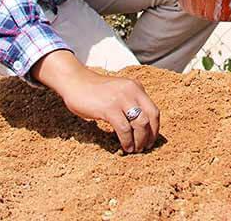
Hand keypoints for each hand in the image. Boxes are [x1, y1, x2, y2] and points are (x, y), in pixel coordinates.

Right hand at [32, 51, 159, 153]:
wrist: (75, 82)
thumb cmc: (95, 91)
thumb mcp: (119, 91)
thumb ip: (130, 102)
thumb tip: (140, 125)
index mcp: (136, 87)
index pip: (154, 110)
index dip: (155, 128)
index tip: (151, 140)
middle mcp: (132, 91)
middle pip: (150, 118)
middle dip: (149, 136)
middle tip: (145, 147)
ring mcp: (121, 99)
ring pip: (140, 124)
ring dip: (140, 140)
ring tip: (135, 150)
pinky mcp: (110, 108)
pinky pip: (124, 129)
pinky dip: (127, 141)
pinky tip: (125, 147)